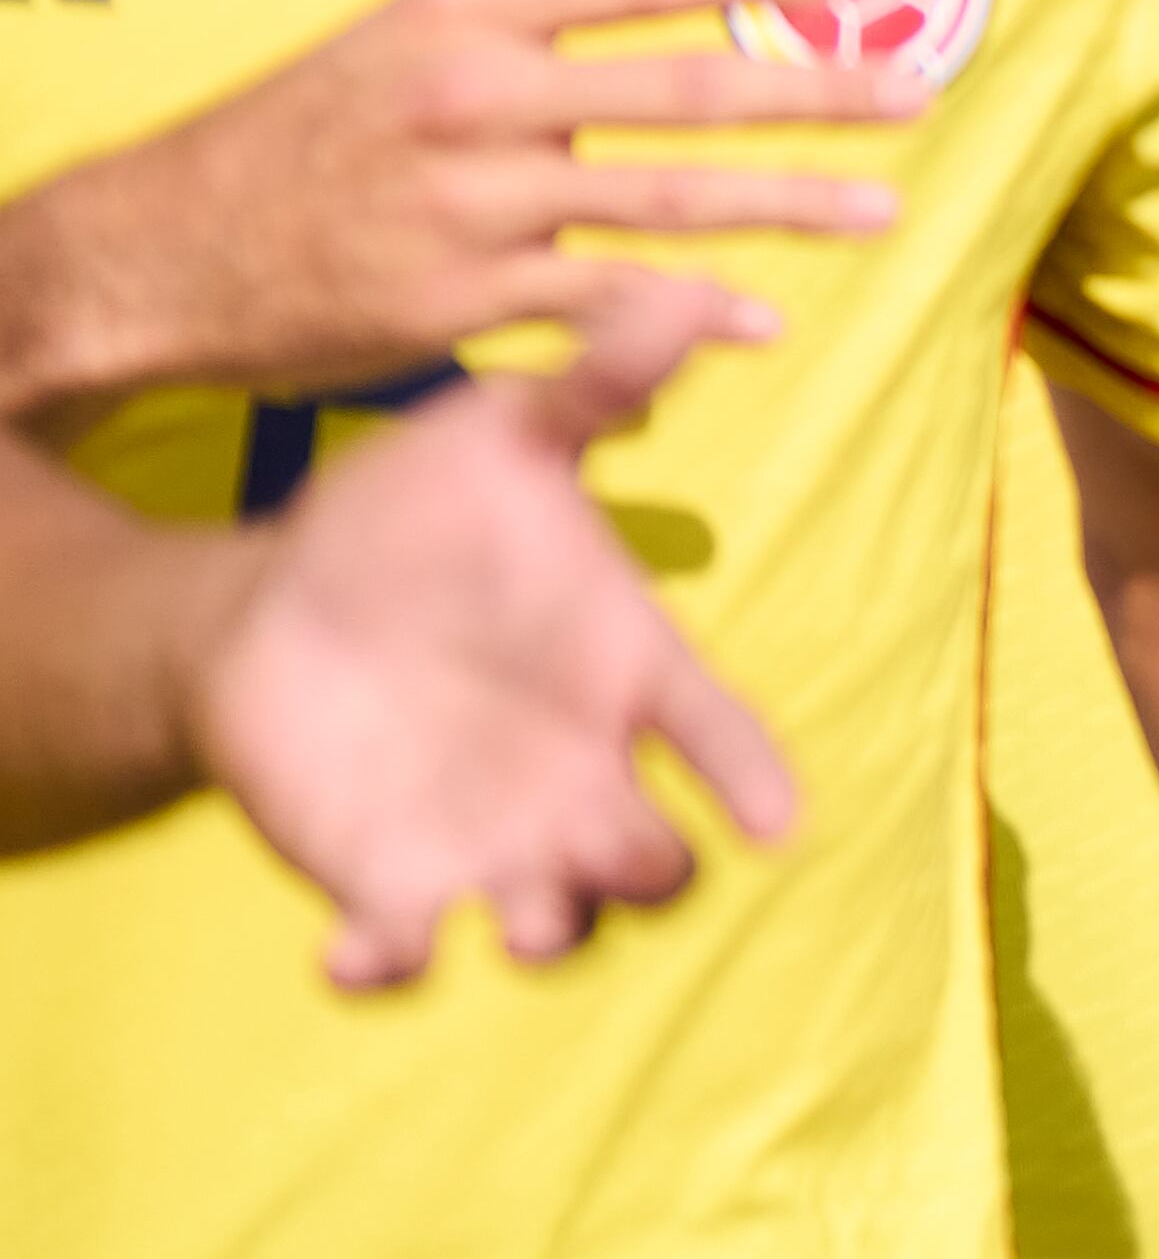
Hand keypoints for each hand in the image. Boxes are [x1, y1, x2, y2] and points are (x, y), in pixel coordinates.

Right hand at [0, 0, 910, 415]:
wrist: (160, 251)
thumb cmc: (294, 129)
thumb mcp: (394, 26)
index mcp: (473, 19)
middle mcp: (482, 99)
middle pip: (682, 87)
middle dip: (814, 89)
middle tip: (917, 91)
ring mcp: (474, 202)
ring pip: (664, 199)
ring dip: (789, 204)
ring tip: (887, 208)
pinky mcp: (459, 298)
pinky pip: (605, 302)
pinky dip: (692, 315)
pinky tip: (766, 323)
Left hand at [196, 271, 794, 988]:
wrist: (277, 603)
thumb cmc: (415, 511)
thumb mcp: (502, 433)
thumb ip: (597, 382)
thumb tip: (691, 291)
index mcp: (620, 665)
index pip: (715, 729)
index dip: (752, 775)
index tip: (781, 820)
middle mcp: (576, 767)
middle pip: (654, 855)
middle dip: (648, 869)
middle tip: (617, 849)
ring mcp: (491, 834)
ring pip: (555, 920)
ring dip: (550, 931)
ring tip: (518, 919)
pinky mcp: (391, 879)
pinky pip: (404, 951)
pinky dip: (388, 967)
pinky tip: (353, 953)